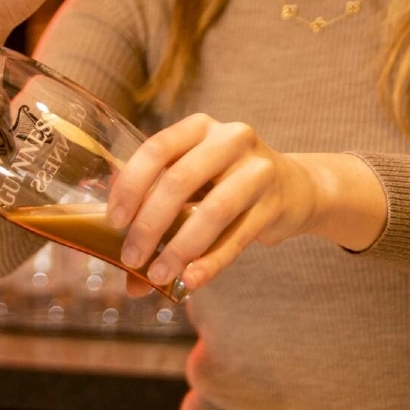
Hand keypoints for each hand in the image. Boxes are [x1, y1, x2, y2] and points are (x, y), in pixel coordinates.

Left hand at [106, 114, 322, 295]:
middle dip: (149, 225)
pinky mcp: (276, 203)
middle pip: (179, 181)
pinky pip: (238, 238)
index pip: (156, 149)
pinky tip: (190, 281)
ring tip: (158, 276)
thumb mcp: (194, 186)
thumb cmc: (228, 185)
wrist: (294, 189)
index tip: (115, 221)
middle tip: (131, 259)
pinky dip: (211, 263)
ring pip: (212, 211)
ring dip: (179, 249)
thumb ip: (159, 218)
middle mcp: (230, 139)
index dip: (131, 186)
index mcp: (199, 128)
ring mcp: (258, 169)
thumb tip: (128, 277)